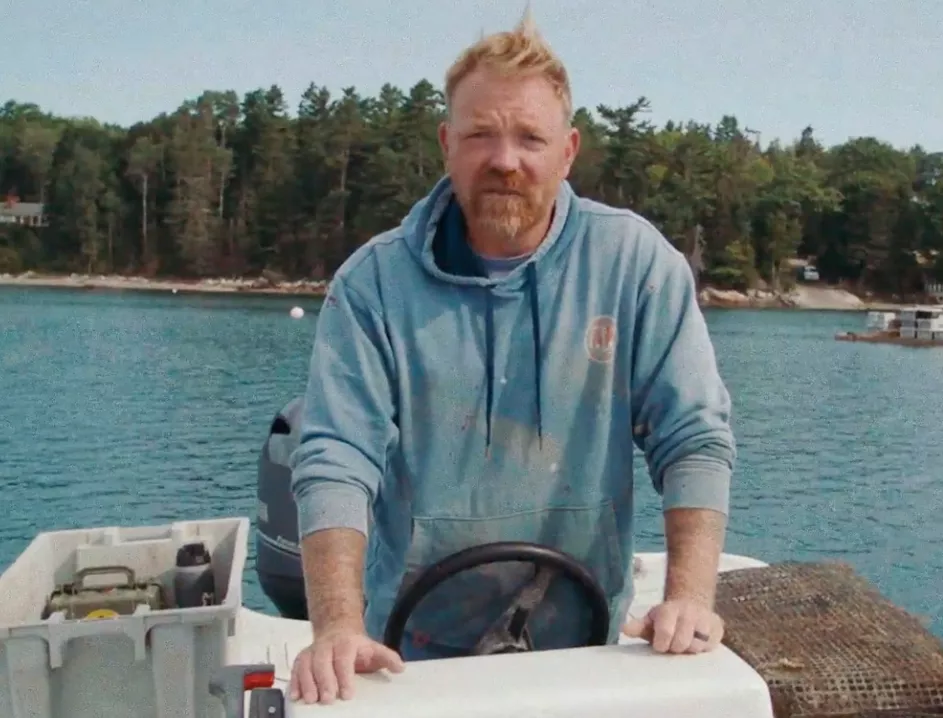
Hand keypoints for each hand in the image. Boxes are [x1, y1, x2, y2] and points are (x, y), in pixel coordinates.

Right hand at [289, 627, 404, 703]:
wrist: (337, 628)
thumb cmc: (357, 646)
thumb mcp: (374, 649)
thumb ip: (388, 657)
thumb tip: (401, 668)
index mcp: (346, 643)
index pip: (344, 658)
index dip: (344, 676)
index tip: (347, 694)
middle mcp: (327, 646)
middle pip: (322, 662)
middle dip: (324, 681)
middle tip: (328, 700)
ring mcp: (312, 651)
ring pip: (306, 665)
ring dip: (307, 683)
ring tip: (311, 700)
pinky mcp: (301, 658)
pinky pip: (295, 669)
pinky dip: (294, 682)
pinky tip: (295, 696)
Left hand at [621, 599, 723, 653]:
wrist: (692, 603)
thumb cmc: (667, 618)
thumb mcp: (651, 620)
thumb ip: (638, 626)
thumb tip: (624, 629)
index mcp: (669, 609)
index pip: (665, 631)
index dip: (661, 643)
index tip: (659, 644)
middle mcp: (689, 612)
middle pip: (682, 643)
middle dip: (674, 648)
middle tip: (672, 645)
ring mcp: (706, 619)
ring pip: (697, 647)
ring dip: (689, 650)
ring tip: (684, 644)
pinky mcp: (718, 628)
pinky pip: (711, 647)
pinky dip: (703, 649)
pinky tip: (697, 644)